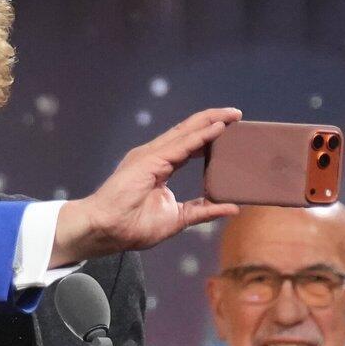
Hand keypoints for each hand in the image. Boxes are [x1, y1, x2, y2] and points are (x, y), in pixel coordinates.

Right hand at [52, 107, 242, 265]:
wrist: (107, 230)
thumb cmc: (132, 226)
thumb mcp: (178, 218)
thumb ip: (203, 210)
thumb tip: (232, 208)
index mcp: (160, 167)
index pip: (189, 145)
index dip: (209, 136)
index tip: (231, 131)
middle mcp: (156, 156)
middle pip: (189, 132)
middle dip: (213, 121)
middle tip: (237, 115)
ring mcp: (152, 156)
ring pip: (186, 132)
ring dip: (211, 121)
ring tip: (233, 115)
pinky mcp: (150, 160)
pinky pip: (182, 145)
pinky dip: (201, 136)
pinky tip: (218, 129)